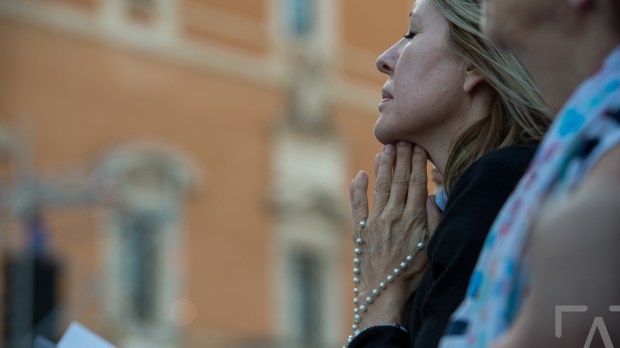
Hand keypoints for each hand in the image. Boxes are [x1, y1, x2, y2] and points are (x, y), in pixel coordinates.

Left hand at [349, 142, 441, 326]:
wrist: (385, 292)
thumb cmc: (413, 272)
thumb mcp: (432, 246)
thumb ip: (434, 219)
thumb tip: (433, 195)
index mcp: (414, 218)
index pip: (417, 183)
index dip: (417, 163)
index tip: (419, 146)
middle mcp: (394, 215)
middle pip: (400, 180)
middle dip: (402, 157)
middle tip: (403, 138)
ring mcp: (375, 221)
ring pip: (381, 187)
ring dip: (383, 166)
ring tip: (386, 148)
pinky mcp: (361, 229)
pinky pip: (358, 204)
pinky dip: (357, 188)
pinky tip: (360, 174)